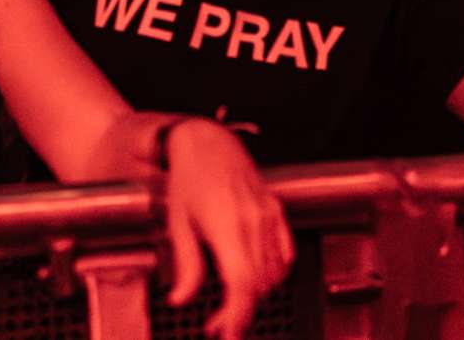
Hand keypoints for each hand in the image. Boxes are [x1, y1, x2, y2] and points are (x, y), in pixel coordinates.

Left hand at [163, 118, 292, 339]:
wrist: (208, 141)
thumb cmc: (189, 178)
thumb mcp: (178, 223)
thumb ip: (186, 265)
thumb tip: (181, 300)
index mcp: (226, 225)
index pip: (241, 283)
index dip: (237, 315)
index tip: (226, 333)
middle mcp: (253, 221)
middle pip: (258, 285)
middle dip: (240, 312)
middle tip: (218, 324)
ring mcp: (269, 216)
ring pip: (273, 274)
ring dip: (255, 295)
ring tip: (231, 302)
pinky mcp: (277, 211)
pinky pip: (285, 255)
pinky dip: (273, 274)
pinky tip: (254, 279)